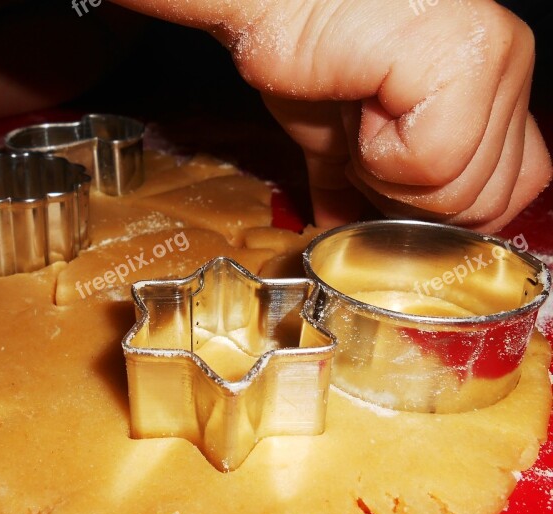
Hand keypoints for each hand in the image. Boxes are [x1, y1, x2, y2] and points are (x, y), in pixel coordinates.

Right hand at [112, 0, 551, 231]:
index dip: (438, 215)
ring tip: (359, 116)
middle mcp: (507, 71)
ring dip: (383, 174)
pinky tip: (360, 106)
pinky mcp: (462, 62)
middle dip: (405, 201)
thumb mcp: (348, 138)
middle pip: (482, 208)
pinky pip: (430, 161)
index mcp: (491, 89)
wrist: (270, 12)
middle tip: (363, 143)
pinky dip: (376, 152)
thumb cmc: (306, 54)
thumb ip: (369, 183)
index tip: (381, 181)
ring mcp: (493, 64)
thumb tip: (353, 229)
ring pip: (456, 192)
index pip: (504, 197)